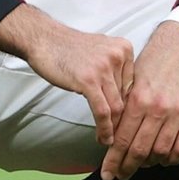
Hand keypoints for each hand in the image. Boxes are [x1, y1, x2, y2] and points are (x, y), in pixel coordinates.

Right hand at [0, 5, 134, 145]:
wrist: (44, 40)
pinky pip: (103, 111)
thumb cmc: (68, 48)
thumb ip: (115, 70)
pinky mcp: (89, 80)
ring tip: (109, 139)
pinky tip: (103, 137)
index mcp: (124, 49)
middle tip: (119, 136)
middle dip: (122, 120)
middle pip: (127, 97)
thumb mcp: (101, 52)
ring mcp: (104, 68)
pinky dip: (105, 128)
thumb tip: (123, 98)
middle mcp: (118, 56)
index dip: (130, 107)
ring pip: (117, 107)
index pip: (134, 86)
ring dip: (114, 128)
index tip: (126, 122)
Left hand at [100, 21, 178, 179]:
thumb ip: (123, 110)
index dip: (113, 160)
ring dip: (148, 164)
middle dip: (126, 167)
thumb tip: (109, 139)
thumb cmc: (150, 66)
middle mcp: (157, 108)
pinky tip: (162, 159)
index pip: (122, 139)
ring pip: (160, 152)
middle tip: (119, 175)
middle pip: (139, 150)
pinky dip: (171, 159)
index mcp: (138, 99)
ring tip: (139, 165)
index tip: (106, 173)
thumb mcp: (130, 83)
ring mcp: (177, 113)